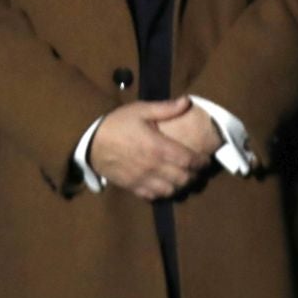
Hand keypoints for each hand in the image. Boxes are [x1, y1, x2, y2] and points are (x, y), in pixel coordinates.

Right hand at [90, 98, 211, 199]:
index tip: (206, 160)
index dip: (201, 162)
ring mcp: (143, 180)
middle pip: (183, 178)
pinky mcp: (133, 187)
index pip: (188, 160)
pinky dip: (164, 193)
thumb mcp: (141, 110)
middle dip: (195, 175)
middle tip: (198, 169)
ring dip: (181, 186)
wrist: (91, 141)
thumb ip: (166, 108)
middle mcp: (153, 167)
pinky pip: (154, 196)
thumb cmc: (117, 123)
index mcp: (158, 147)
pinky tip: (166, 185)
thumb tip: (187, 101)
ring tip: (184, 178)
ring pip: (171, 190)